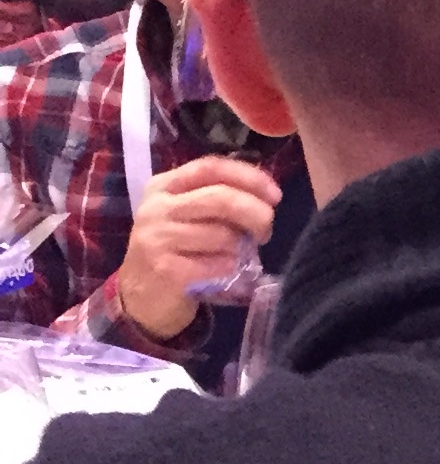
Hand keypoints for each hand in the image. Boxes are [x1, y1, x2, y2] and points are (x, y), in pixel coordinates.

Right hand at [118, 156, 283, 340]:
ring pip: (222, 235)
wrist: (140, 296)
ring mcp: (158, 239)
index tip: (275, 195)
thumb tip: (265, 194)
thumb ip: (217, 198)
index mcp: (164, 186)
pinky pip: (217, 264)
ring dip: (242, 246)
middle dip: (255, 212)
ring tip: (239, 254)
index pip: (211, 167)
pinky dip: (231, 268)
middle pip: (220, 198)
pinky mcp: (166, 270)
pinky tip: (225, 272)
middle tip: (266, 228)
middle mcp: (157, 208)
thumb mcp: (186, 216)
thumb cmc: (175, 250)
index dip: (248, 177)